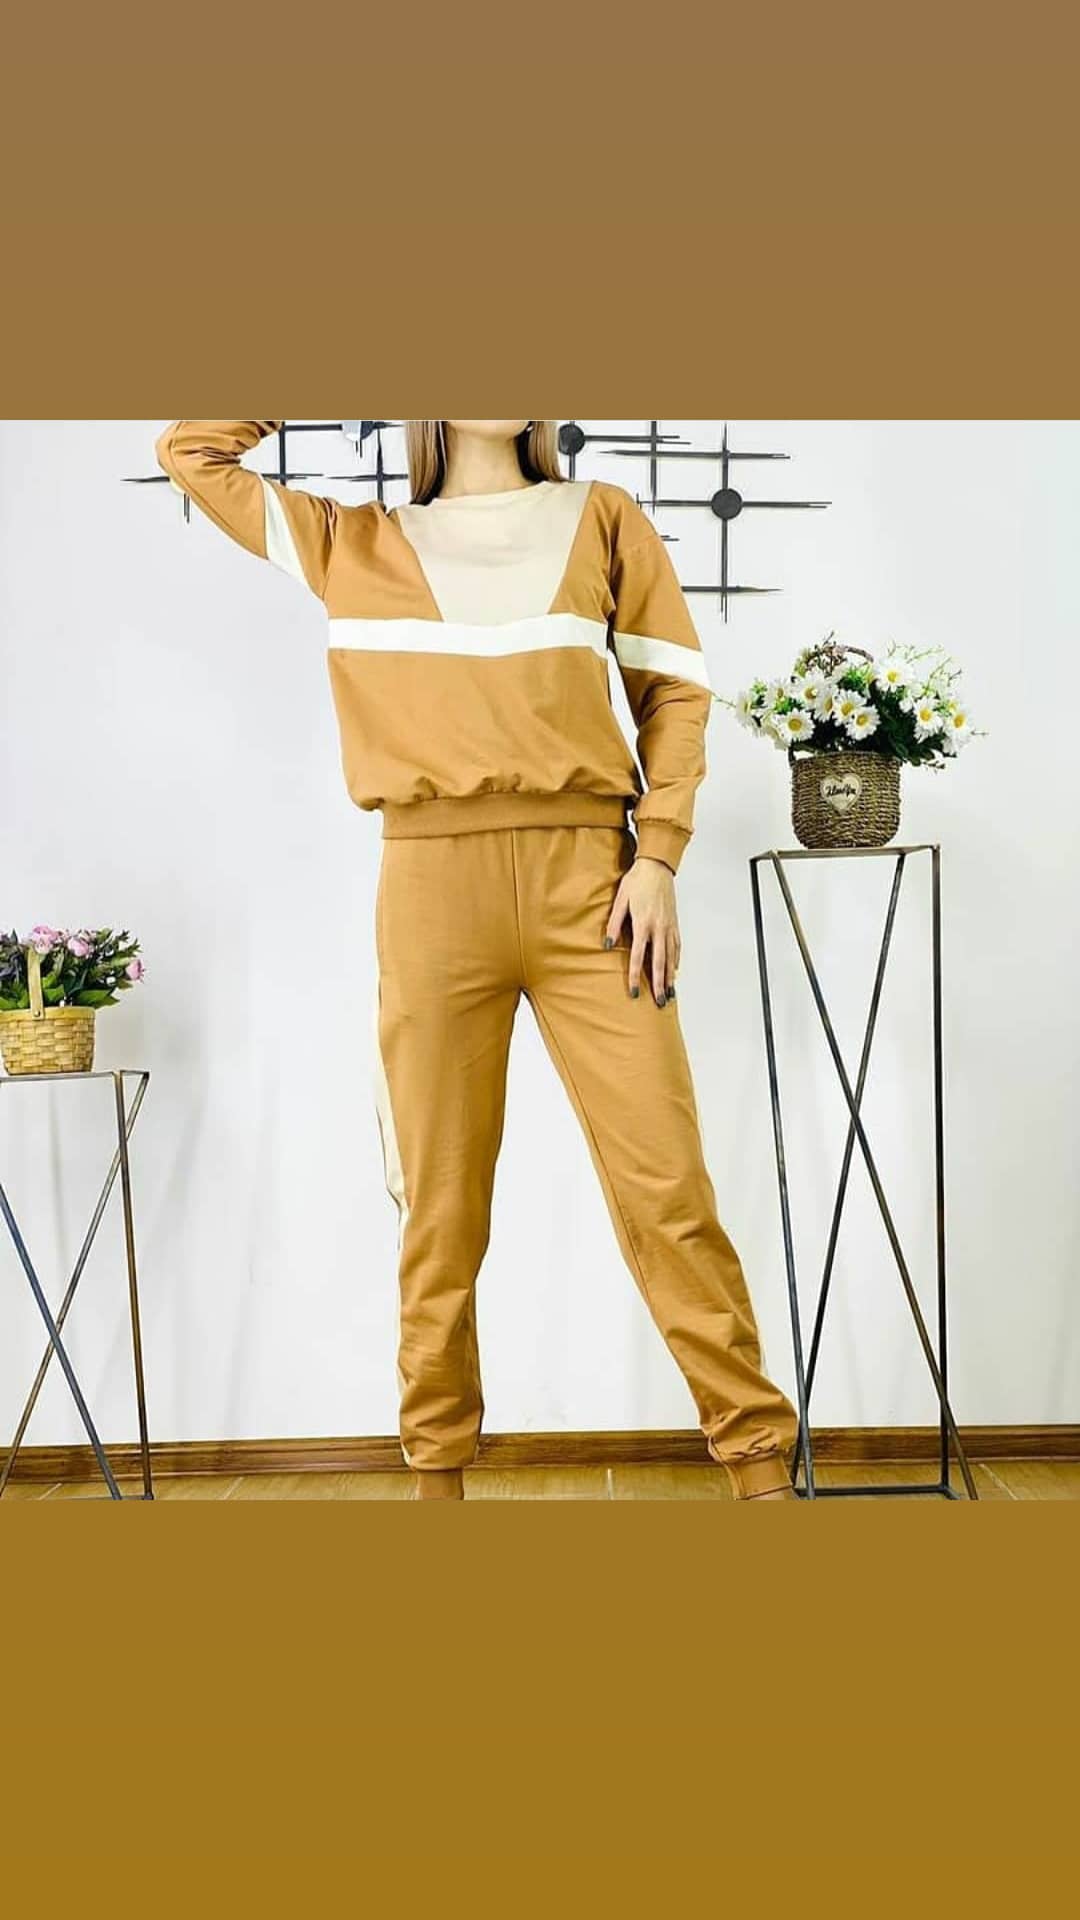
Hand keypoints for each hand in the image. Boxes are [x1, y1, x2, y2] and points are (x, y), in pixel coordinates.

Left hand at [604, 857, 680, 1005]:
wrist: (656, 866)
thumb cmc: (636, 881)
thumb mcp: (620, 900)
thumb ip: (614, 924)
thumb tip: (608, 945)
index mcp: (643, 924)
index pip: (639, 957)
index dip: (636, 977)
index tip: (635, 993)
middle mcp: (659, 929)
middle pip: (660, 963)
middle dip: (660, 985)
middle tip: (660, 1003)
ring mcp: (669, 926)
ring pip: (671, 957)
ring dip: (671, 977)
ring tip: (670, 994)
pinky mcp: (674, 922)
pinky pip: (677, 946)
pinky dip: (676, 960)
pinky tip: (675, 970)